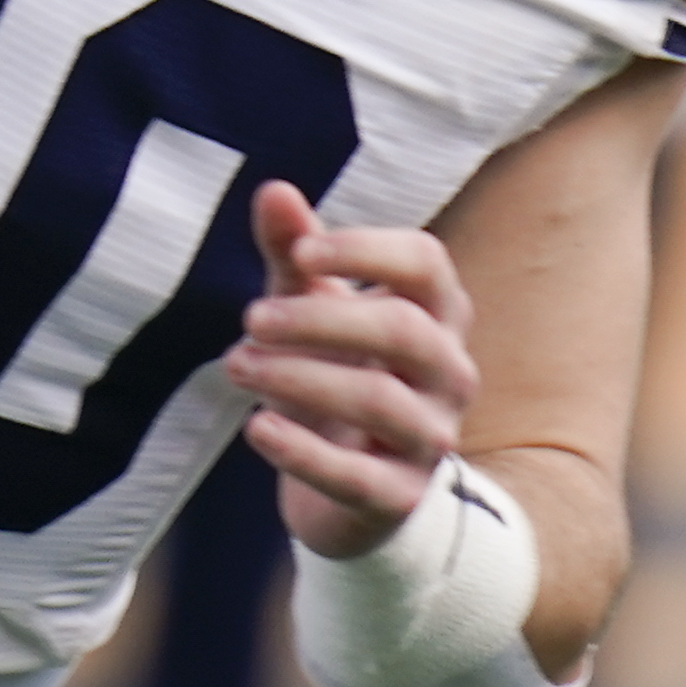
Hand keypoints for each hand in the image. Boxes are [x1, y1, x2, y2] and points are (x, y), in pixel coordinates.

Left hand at [226, 179, 477, 558]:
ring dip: (299, 378)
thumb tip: (272, 189)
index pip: (426, 262)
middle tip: (251, 318)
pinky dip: (301, 451)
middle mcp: (449, 372)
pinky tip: (256, 428)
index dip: (365, 250)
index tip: (299, 250)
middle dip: (320, 319)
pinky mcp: (398, 497)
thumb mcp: (313, 310)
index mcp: (437, 315)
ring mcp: (430, 438)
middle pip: (402, 330)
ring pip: (379, 401)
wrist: (353, 491)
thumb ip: (294, 254)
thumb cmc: (340, 375)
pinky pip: (355, 476)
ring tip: (236, 365)